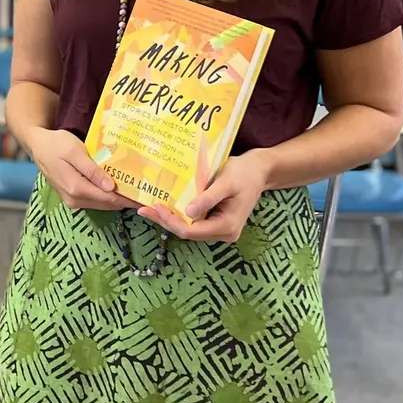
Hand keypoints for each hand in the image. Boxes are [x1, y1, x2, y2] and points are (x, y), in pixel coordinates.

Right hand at [23, 128, 138, 211]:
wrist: (38, 146)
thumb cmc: (56, 144)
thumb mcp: (74, 152)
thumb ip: (91, 170)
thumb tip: (110, 187)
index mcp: (76, 188)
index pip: (109, 199)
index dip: (128, 198)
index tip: (145, 196)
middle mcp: (74, 199)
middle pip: (107, 204)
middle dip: (126, 199)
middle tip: (145, 191)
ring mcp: (73, 200)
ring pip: (102, 204)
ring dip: (117, 198)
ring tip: (134, 189)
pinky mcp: (72, 198)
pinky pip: (94, 200)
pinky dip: (107, 196)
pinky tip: (116, 187)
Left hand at [137, 150, 270, 242]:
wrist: (259, 170)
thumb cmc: (244, 173)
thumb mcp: (225, 183)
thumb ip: (208, 198)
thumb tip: (188, 213)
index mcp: (227, 226)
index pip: (191, 232)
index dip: (170, 222)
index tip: (154, 207)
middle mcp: (224, 232)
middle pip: (188, 232)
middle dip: (165, 221)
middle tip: (143, 208)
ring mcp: (220, 228)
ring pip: (189, 228)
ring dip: (170, 218)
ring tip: (149, 207)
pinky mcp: (216, 220)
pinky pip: (194, 221)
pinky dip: (179, 214)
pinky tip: (166, 205)